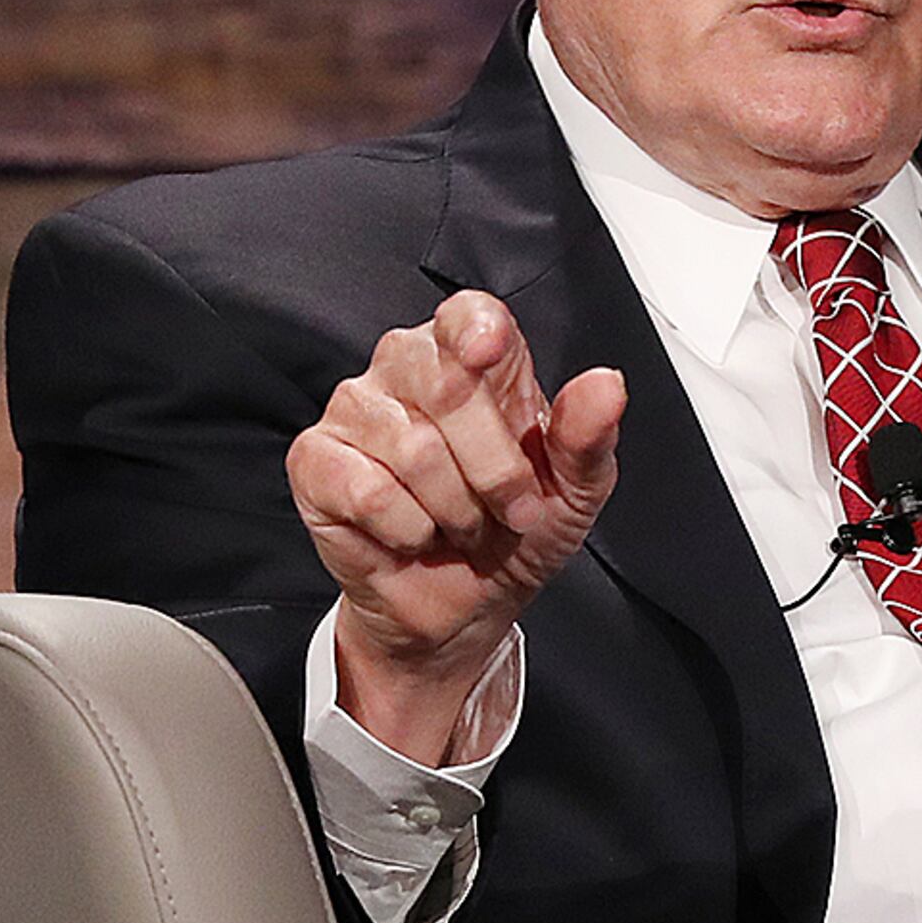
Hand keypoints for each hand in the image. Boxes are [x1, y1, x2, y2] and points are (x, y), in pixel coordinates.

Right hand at [286, 290, 626, 761]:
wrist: (464, 608)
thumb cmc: (511, 533)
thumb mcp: (571, 491)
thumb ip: (587, 436)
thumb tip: (606, 385)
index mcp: (469, 356)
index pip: (467, 315)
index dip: (477, 331)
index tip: (489, 353)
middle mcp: (406, 369)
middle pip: (448, 385)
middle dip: (495, 468)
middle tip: (510, 510)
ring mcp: (354, 410)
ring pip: (412, 448)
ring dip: (454, 509)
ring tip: (458, 525)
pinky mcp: (315, 460)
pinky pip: (367, 489)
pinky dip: (406, 529)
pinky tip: (411, 534)